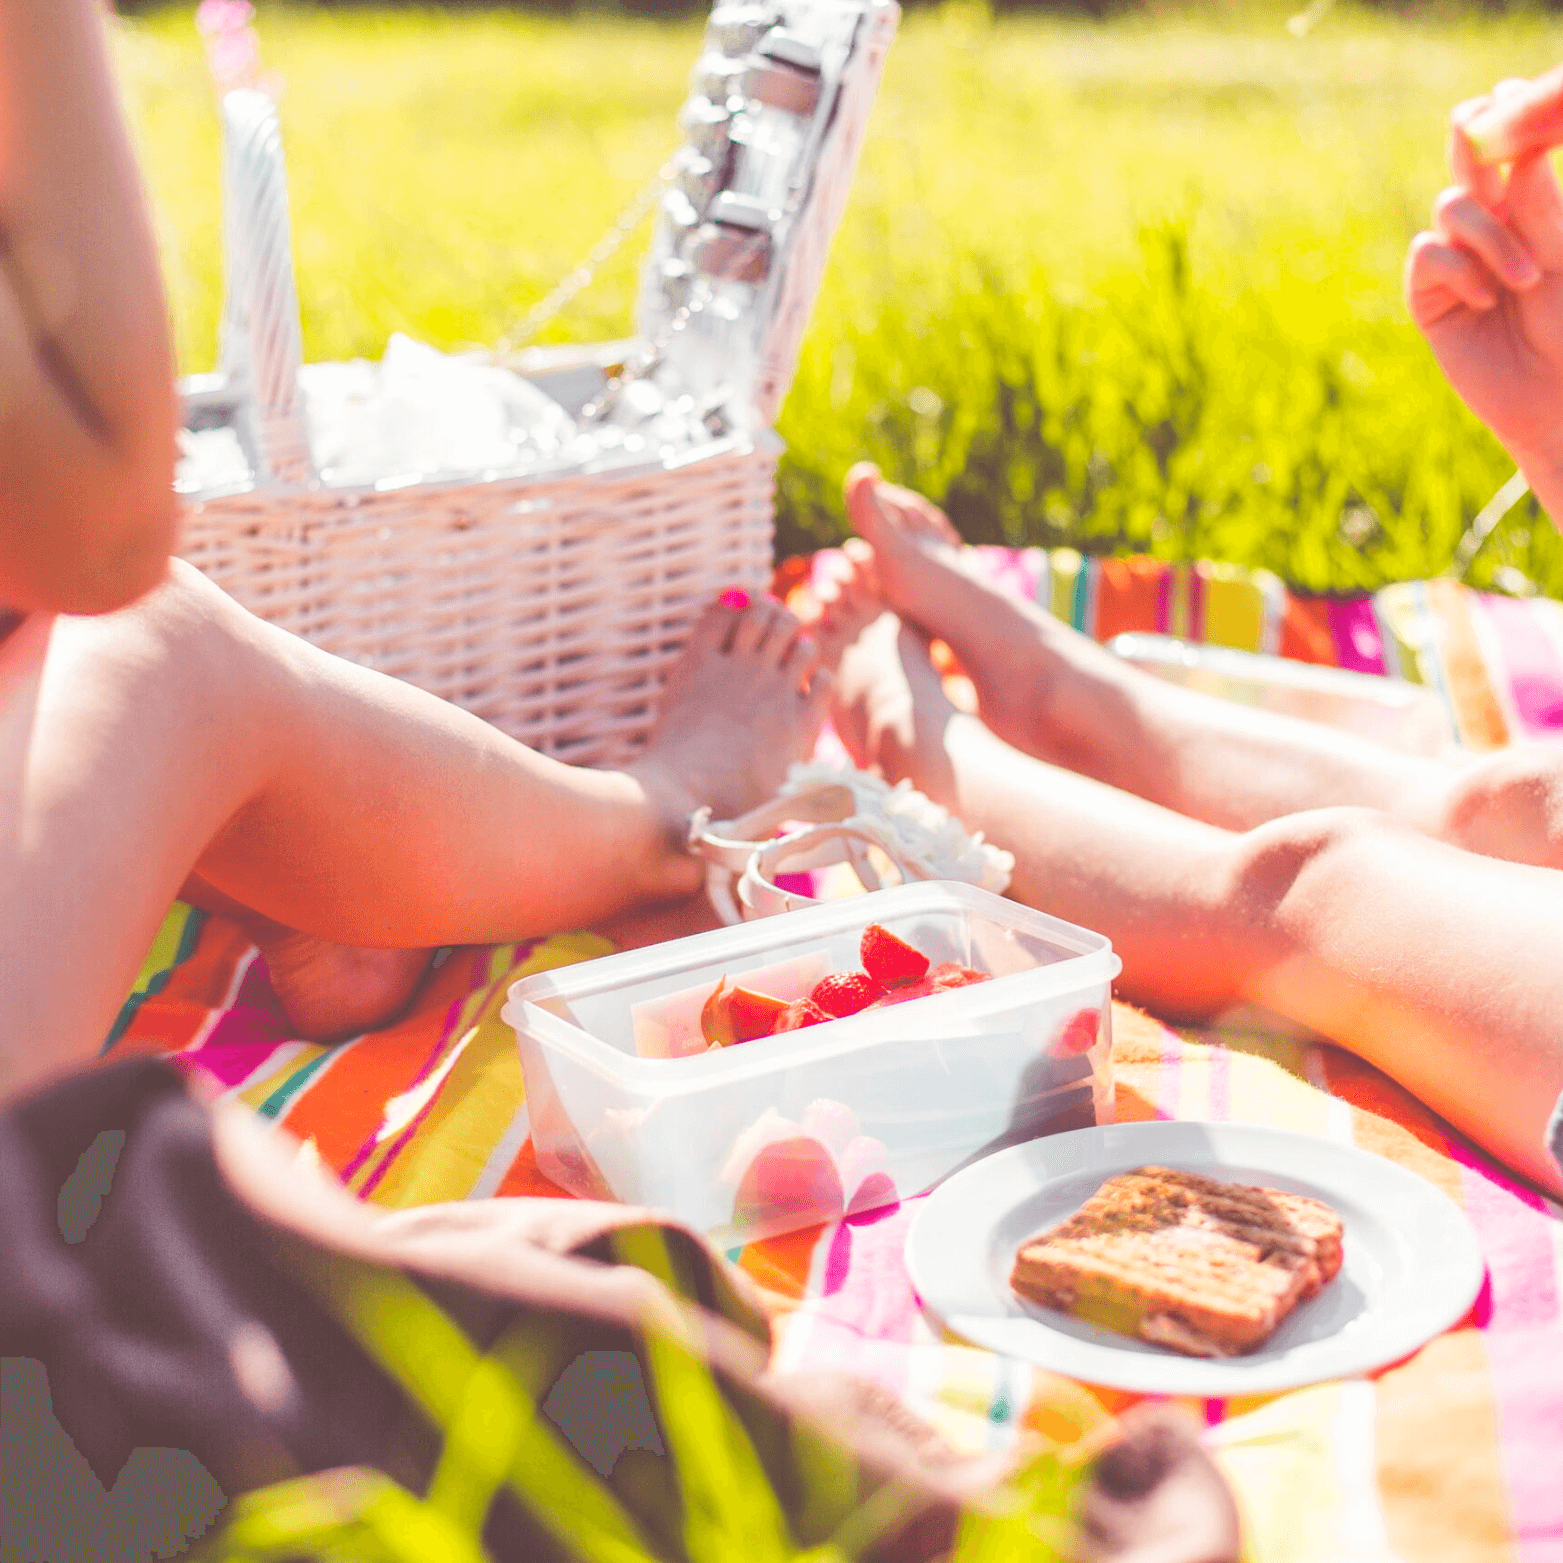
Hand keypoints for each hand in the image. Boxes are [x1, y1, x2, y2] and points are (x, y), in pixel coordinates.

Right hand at [1405, 75, 1562, 493]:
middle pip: (1470, 155)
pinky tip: (1486, 299)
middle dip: (1473, 133)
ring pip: (1451, 205)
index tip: (1514, 92)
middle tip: (1477, 118)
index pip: (1514, 145)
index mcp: (1532, 205)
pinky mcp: (1429, 296)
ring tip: (1522, 279)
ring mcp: (1457, 258)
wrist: (1551, 395)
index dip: (1508, 114)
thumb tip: (1516, 158)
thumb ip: (1539, 209)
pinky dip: (1456, 269)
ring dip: (1487, 235)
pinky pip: (1426, 254)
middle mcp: (1491, 223)